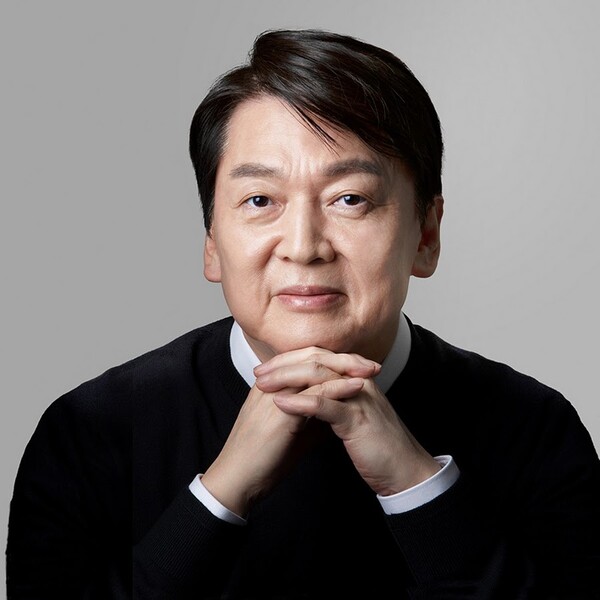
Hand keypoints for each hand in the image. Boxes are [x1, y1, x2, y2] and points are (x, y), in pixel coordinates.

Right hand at [201, 348, 379, 515]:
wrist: (238, 480)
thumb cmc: (263, 459)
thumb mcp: (293, 432)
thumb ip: (311, 418)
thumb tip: (336, 412)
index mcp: (272, 385)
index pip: (306, 359)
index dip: (334, 359)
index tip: (360, 365)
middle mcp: (272, 383)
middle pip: (311, 355)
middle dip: (344, 357)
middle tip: (370, 362)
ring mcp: (275, 392)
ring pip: (314, 367)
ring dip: (346, 366)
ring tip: (371, 369)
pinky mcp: (281, 410)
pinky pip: (315, 391)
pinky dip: (339, 386)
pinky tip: (358, 386)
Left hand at [267, 351, 440, 496]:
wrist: (406, 471)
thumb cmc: (378, 448)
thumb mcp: (352, 419)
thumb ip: (334, 405)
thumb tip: (309, 401)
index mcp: (354, 381)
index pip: (318, 360)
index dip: (290, 362)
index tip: (265, 370)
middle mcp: (357, 382)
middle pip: (315, 362)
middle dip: (283, 365)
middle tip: (259, 372)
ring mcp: (359, 398)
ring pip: (318, 377)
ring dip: (286, 379)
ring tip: (263, 384)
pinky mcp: (358, 418)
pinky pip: (325, 404)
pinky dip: (300, 403)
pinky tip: (280, 403)